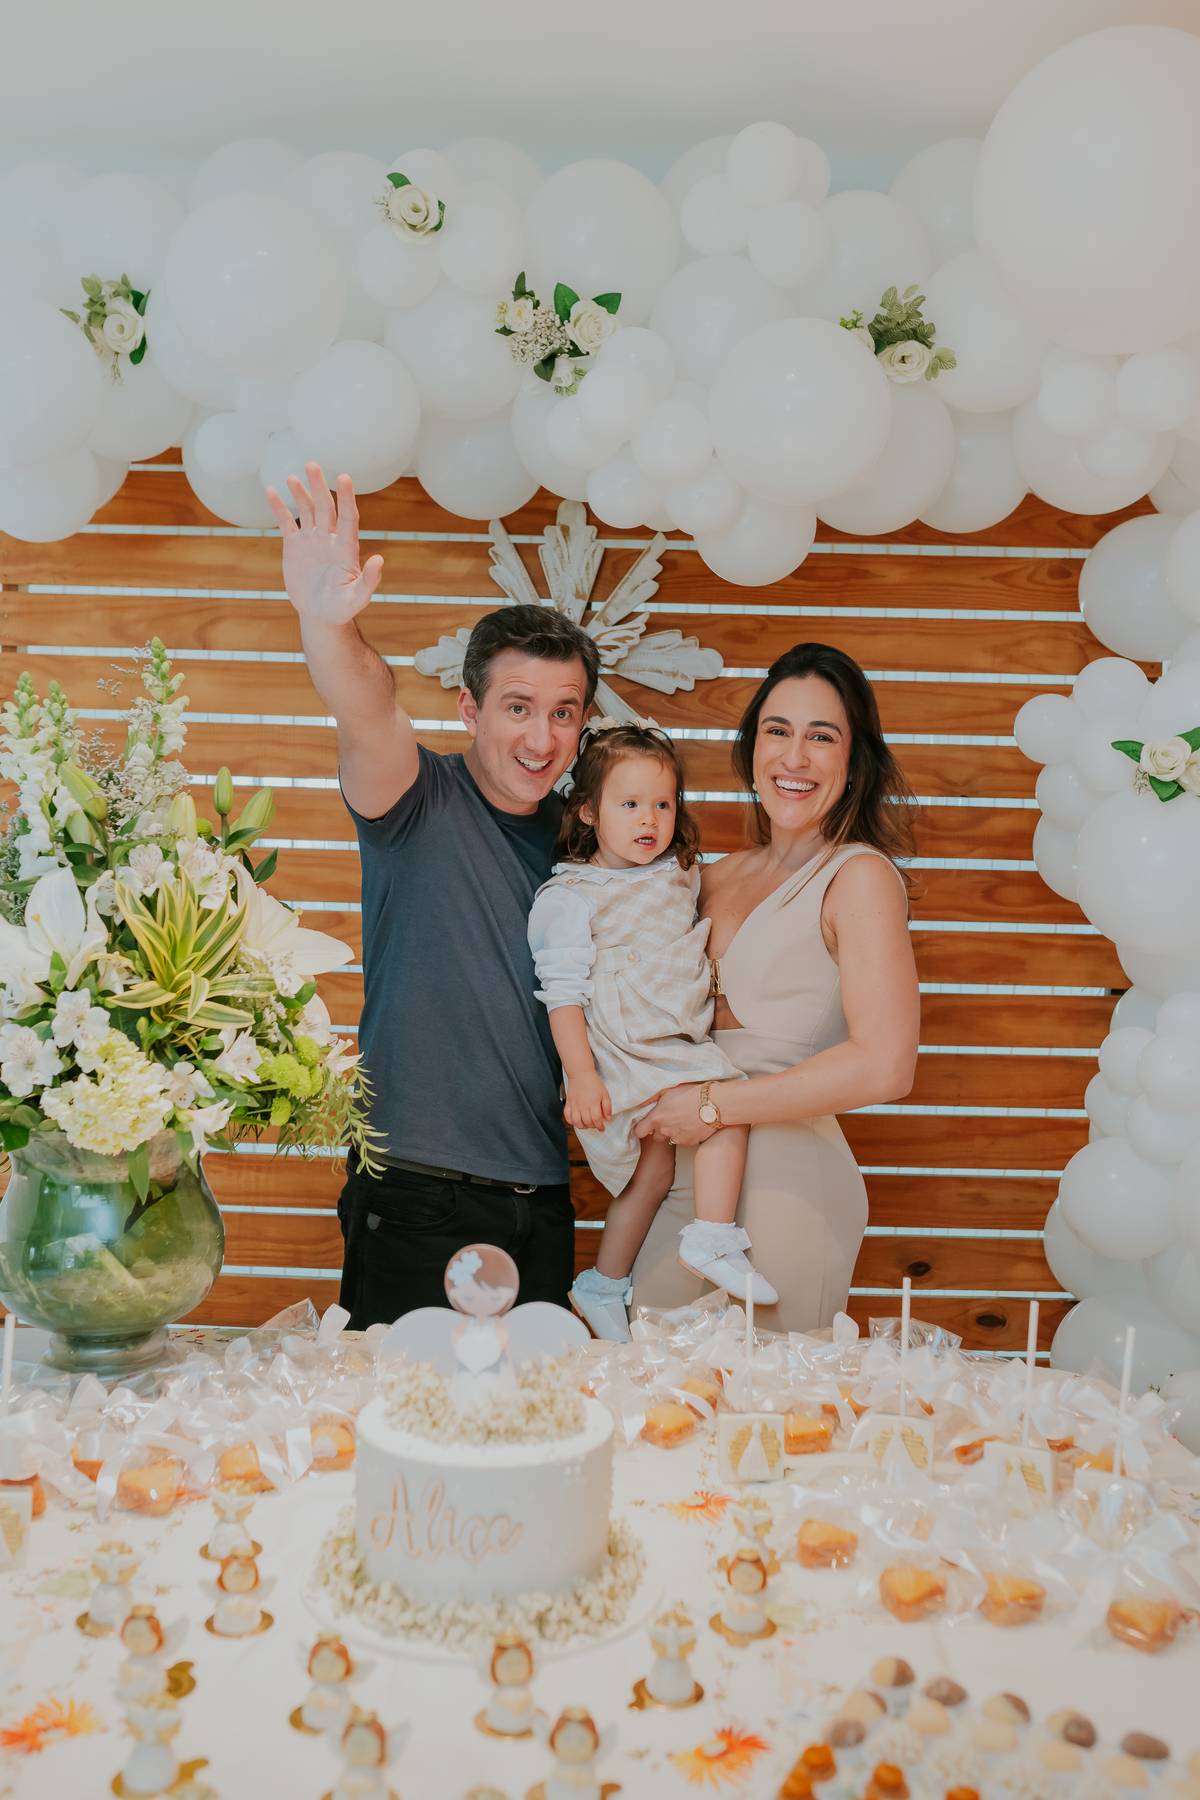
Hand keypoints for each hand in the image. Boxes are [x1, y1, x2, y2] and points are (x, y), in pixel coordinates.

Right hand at [265, 462, 383, 625]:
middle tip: (312, 465)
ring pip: (307, 510)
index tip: (344, 478)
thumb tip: (379, 560)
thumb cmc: (341, 609)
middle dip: (319, 487)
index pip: (349, 517)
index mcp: (347, 547)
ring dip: (301, 493)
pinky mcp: (294, 546)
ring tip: (293, 477)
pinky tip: (271, 491)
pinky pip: (286, 522)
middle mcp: (330, 538)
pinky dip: (279, 507)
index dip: (347, 498)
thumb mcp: (357, 598)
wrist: (319, 614)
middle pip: (326, 507)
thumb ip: (369, 580)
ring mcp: (312, 540)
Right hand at [564, 1071, 611, 1132]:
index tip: (602, 1129)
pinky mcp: (568, 1103)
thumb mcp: (605, 1093)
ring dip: (582, 1126)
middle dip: (593, 1126)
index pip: (596, 1120)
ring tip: (586, 1125)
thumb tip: (608, 1119)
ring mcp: (574, 1105)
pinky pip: (567, 1116)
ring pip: (576, 1122)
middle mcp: (583, 1106)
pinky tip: (576, 1121)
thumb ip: (607, 1107)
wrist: (581, 1074)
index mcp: (593, 1103)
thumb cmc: (594, 1083)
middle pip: (587, 1122)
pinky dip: (571, 1121)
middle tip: (596, 1125)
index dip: (600, 1127)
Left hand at [635, 1083, 717, 1145]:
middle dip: (660, 1129)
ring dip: (673, 1132)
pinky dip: (685, 1134)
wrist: (714, 1103)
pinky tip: (692, 1123)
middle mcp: (665, 1131)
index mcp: (657, 1118)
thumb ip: (651, 1098)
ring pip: (670, 1138)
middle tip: (669, 1118)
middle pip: (655, 1137)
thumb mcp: (668, 1089)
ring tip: (683, 1119)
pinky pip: (683, 1140)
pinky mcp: (689, 1142)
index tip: (647, 1123)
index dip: (642, 1128)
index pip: (639, 1132)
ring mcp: (678, 1138)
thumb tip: (641, 1104)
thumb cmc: (691, 1093)